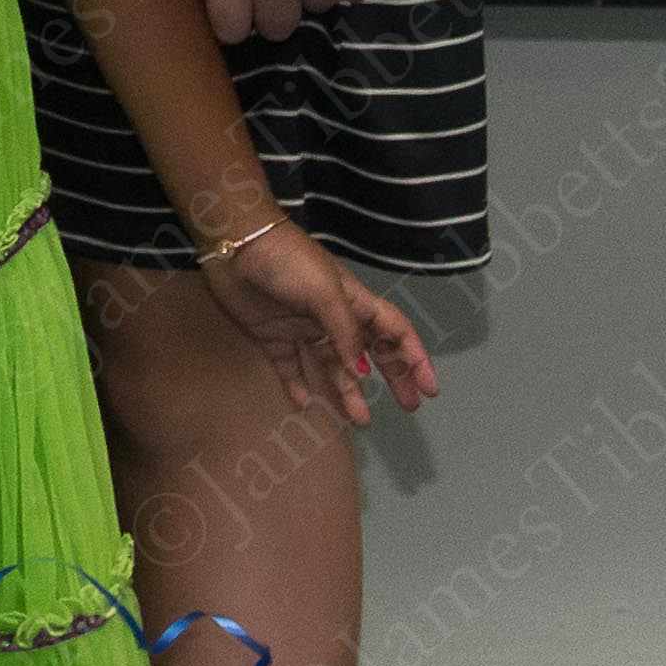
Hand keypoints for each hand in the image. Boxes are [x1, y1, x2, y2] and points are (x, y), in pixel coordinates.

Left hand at [197, 220, 436, 426]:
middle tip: (408, 407)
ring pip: (332, 366)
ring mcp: (302, 327)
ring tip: (360, 420)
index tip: (429, 389)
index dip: (414, 357)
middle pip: (369, 352)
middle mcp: (331, 317)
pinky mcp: (272, 336)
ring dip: (348, 392)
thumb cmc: (288, 263)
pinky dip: (298, 386)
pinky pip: (290, 367)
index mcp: (352, 301)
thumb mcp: (326, 294)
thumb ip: (346, 334)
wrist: (235, 245)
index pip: (393, 330)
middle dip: (392, 378)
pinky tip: (304, 404)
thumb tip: (363, 372)